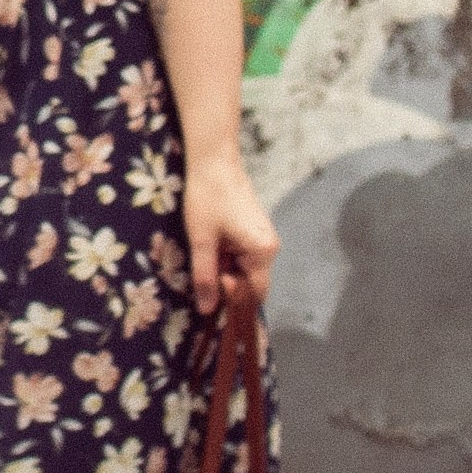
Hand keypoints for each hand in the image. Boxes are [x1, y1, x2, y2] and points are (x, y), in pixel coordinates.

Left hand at [181, 148, 279, 315]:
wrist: (214, 162)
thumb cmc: (208, 197)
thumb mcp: (202, 240)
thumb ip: (205, 277)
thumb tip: (207, 310)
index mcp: (263, 251)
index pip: (255, 294)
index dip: (234, 303)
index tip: (211, 295)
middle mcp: (269, 248)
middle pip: (251, 284)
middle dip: (227, 287)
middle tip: (204, 275)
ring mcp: (263, 239)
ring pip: (245, 271)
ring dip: (225, 272)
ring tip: (206, 256)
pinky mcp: (254, 232)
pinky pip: (243, 257)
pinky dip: (226, 260)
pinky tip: (210, 249)